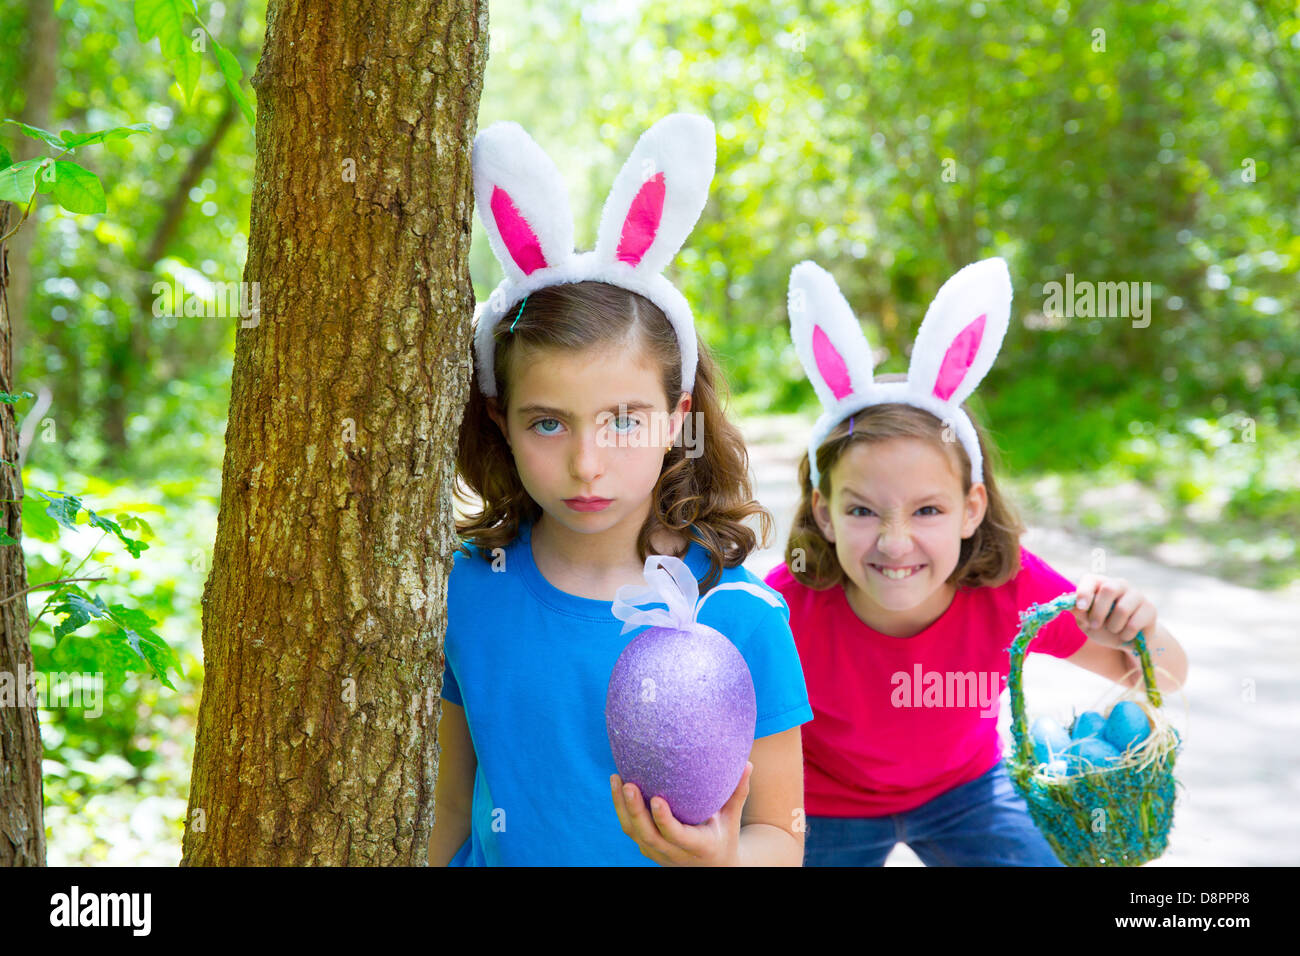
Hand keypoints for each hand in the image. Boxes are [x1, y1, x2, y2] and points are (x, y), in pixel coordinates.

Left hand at [610, 762, 751, 866]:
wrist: (711, 868)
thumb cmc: (724, 837)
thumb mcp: (732, 819)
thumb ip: (738, 793)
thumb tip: (747, 763)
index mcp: (698, 846)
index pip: (677, 836)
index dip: (665, 820)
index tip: (657, 799)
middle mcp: (674, 854)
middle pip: (649, 835)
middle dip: (636, 810)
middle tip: (629, 783)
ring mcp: (657, 853)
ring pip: (634, 833)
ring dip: (622, 807)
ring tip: (617, 778)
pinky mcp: (647, 848)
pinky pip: (630, 830)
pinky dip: (622, 809)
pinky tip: (617, 785)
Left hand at [1071, 575, 1156, 649]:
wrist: (1126, 641)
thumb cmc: (1102, 627)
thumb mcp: (1086, 622)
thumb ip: (1079, 613)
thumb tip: (1074, 606)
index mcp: (1100, 584)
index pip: (1091, 579)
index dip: (1084, 592)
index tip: (1081, 607)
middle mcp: (1119, 584)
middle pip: (1109, 589)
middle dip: (1099, 611)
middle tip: (1094, 625)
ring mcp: (1136, 595)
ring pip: (1122, 609)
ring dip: (1113, 626)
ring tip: (1113, 630)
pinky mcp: (1150, 609)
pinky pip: (1134, 623)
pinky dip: (1125, 635)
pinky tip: (1125, 635)